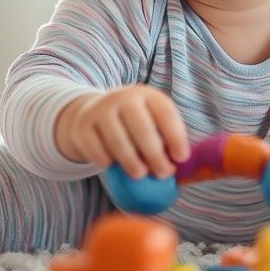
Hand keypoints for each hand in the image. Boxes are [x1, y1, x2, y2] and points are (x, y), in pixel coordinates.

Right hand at [55, 85, 190, 178]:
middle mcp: (124, 98)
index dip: (176, 136)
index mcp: (148, 96)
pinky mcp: (83, 125)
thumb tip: (185, 169)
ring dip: (131, 162)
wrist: (92, 112)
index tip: (181, 158)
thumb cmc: (133, 124)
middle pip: (142, 128)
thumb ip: (167, 140)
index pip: (165, 113)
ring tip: (140, 175)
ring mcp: (101, 110)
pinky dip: (107, 161)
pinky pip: (97, 149)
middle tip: (163, 174)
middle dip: (155, 155)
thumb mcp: (151, 121)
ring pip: (118, 141)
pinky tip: (114, 166)